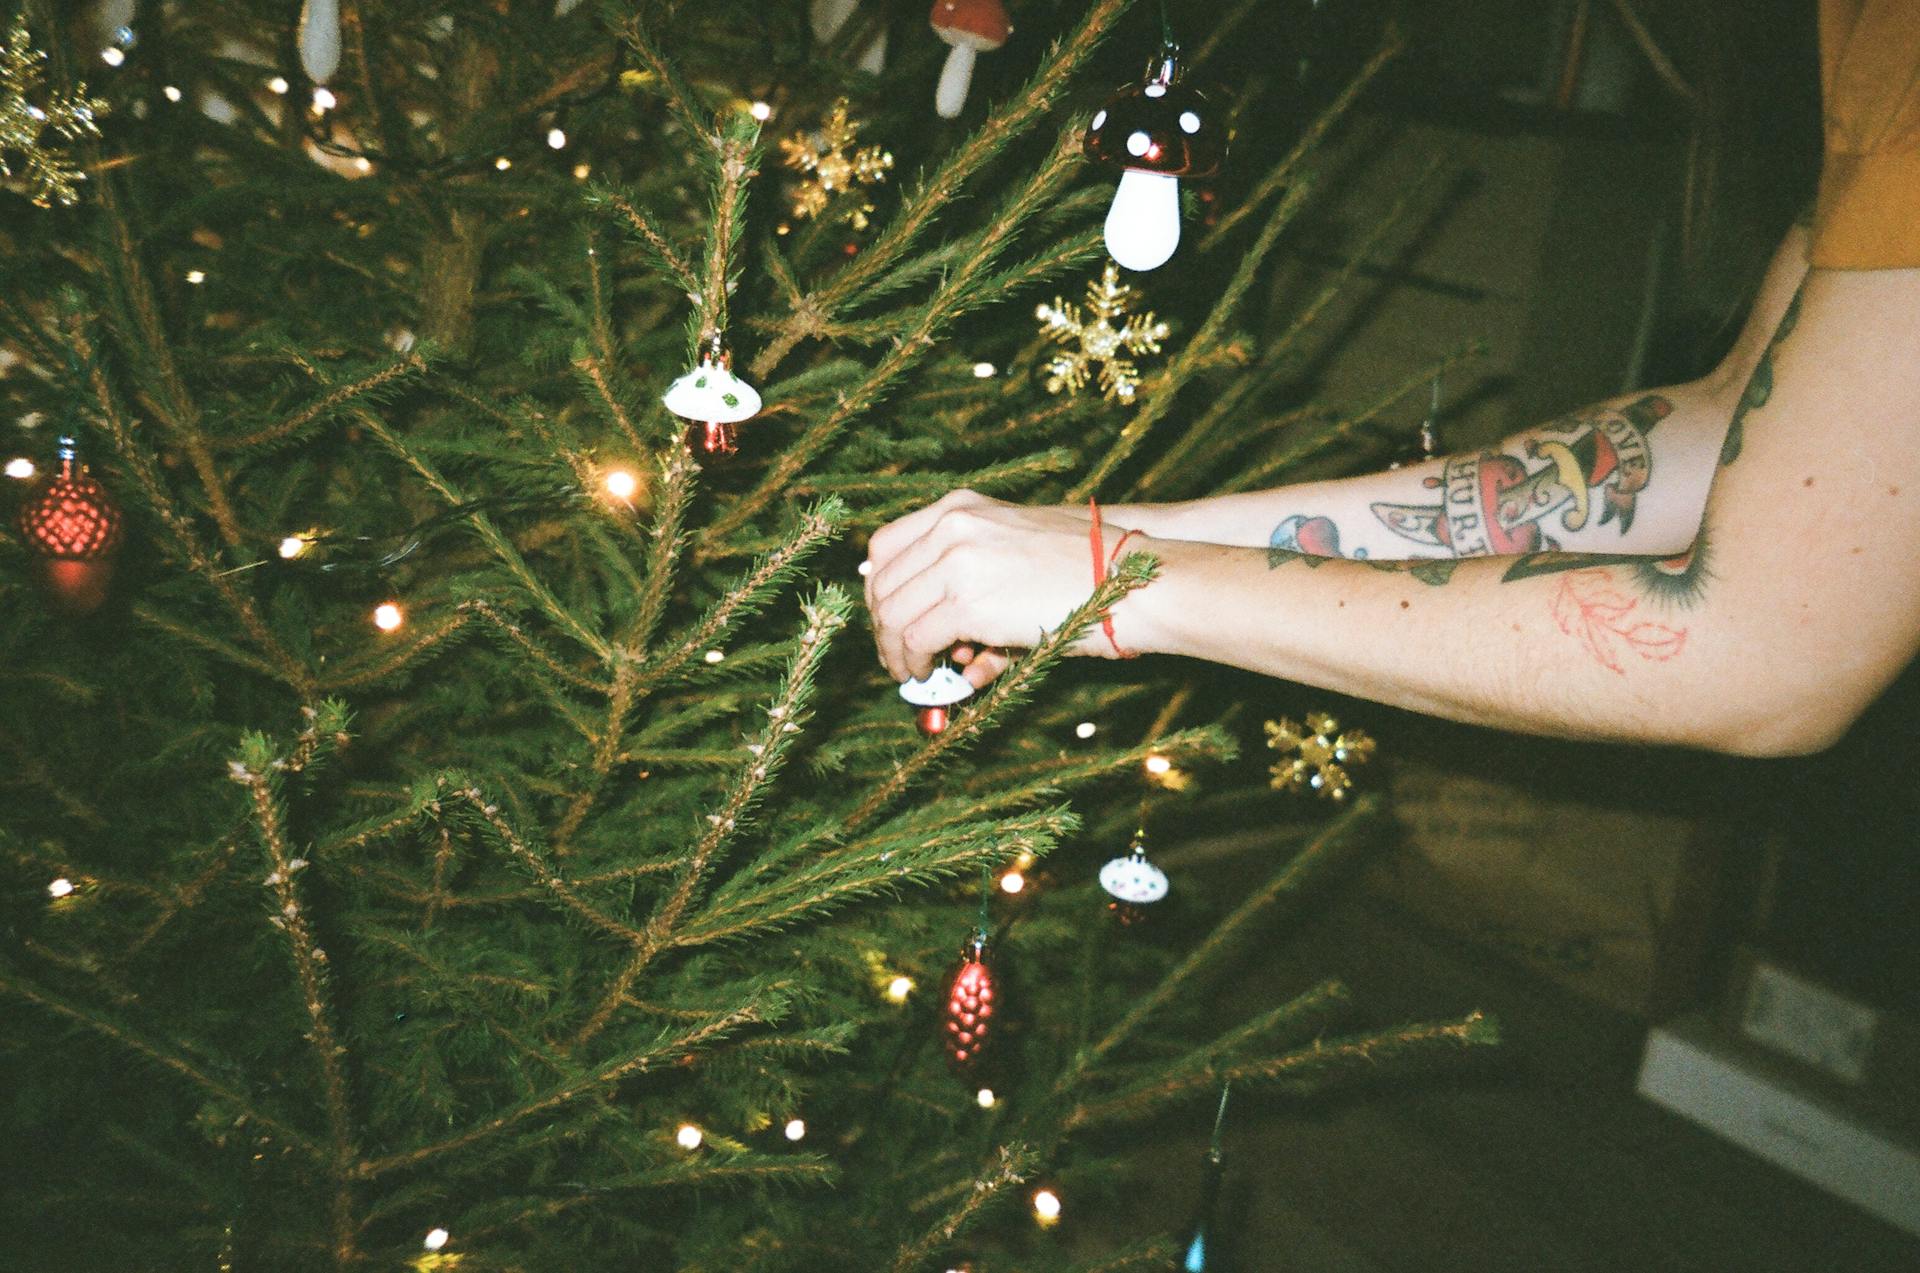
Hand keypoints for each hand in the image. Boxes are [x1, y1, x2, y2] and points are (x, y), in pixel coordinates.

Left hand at [864, 489, 1127, 684]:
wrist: (1130, 579)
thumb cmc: (1087, 567)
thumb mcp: (1018, 549)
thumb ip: (973, 577)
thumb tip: (945, 640)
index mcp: (961, 506)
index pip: (886, 544)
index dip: (879, 588)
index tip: (887, 617)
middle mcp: (952, 526)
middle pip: (881, 581)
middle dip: (882, 625)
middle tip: (895, 654)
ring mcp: (957, 562)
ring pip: (892, 613)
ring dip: (894, 650)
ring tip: (910, 671)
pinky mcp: (968, 602)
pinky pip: (914, 639)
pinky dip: (913, 663)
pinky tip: (926, 675)